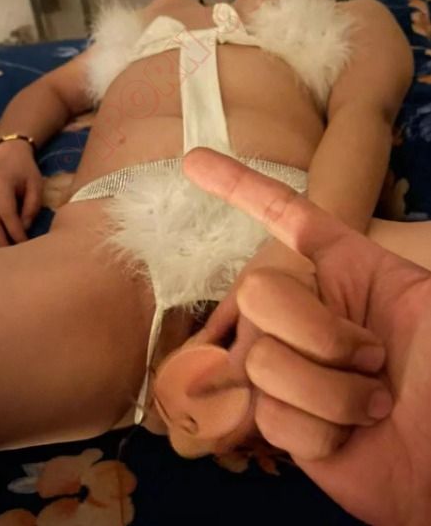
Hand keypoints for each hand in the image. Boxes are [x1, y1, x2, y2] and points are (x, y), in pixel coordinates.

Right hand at [0, 144, 42, 248]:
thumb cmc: (25, 172)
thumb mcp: (36, 185)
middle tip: (11, 255)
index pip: (6, 213)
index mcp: (0, 184)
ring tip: (0, 253)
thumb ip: (32, 207)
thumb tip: (23, 228)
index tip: (24, 244)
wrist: (9, 158)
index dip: (14, 231)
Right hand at [183, 148, 430, 525]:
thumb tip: (298, 253)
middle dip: (318, 333)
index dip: (241, 187)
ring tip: (371, 406)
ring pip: (261, 360)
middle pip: (258, 292)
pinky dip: (319, 430)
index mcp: (345, 271)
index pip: (286, 217)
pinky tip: (348, 438)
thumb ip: (366, 268)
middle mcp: (307, 312)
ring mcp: (289, 365)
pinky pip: (270, 414)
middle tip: (373, 359)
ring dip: (330, 393)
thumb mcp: (421, 299)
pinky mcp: (279, 421)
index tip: (193, 162)